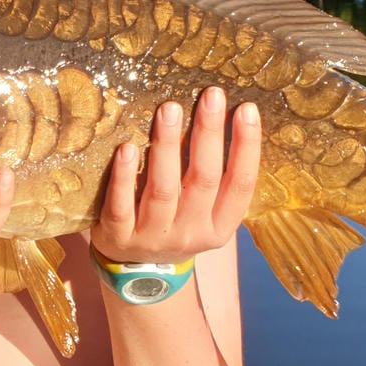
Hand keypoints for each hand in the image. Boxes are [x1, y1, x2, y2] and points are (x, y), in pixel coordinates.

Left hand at [90, 87, 261, 264]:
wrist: (135, 269)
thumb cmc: (174, 222)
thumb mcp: (203, 211)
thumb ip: (212, 175)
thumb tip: (222, 114)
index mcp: (220, 226)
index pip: (241, 184)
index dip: (246, 147)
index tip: (247, 109)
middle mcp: (191, 233)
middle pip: (203, 179)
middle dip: (208, 134)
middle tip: (211, 96)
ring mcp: (153, 237)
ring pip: (163, 189)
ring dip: (167, 146)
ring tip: (169, 110)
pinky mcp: (119, 237)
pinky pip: (121, 205)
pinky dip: (124, 175)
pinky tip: (127, 147)